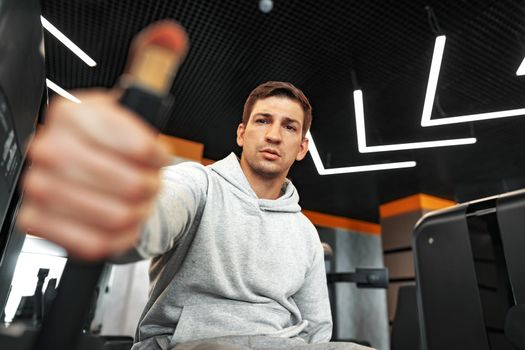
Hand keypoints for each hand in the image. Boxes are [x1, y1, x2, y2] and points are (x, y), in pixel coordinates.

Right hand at [17, 90, 170, 259]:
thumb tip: (158, 83)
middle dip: (150, 188)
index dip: (157, 156)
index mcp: (69, 115)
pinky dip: (119, 237)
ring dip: (138, 213)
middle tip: (149, 183)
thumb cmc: (107, 144)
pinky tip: (121, 222)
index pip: (138, 147)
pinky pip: (95, 243)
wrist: (84, 171)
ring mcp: (38, 186)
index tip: (159, 157)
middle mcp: (48, 149)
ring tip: (136, 202)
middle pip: (131, 185)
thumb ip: (144, 106)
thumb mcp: (124, 116)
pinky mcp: (35, 220)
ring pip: (118, 216)